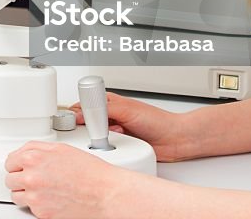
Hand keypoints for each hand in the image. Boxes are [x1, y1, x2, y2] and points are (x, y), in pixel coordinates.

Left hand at [5, 141, 126, 218]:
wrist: (104, 193)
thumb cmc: (89, 171)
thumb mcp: (61, 149)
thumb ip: (38, 148)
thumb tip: (24, 153)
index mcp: (33, 158)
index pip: (9, 162)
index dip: (17, 165)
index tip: (22, 167)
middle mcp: (31, 178)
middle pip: (10, 180)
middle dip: (20, 179)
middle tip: (34, 179)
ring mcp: (35, 197)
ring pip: (16, 196)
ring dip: (25, 193)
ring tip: (41, 190)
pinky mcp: (42, 213)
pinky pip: (30, 209)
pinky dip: (38, 205)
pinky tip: (51, 198)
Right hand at [71, 92, 191, 161]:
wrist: (176, 139)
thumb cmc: (158, 121)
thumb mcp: (126, 110)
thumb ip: (102, 110)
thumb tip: (82, 112)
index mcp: (110, 102)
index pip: (84, 104)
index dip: (76, 111)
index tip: (74, 119)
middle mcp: (111, 116)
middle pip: (87, 121)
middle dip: (87, 126)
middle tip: (91, 128)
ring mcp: (115, 131)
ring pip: (95, 136)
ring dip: (99, 138)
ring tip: (109, 136)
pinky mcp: (119, 146)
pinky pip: (105, 148)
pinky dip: (108, 148)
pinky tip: (115, 145)